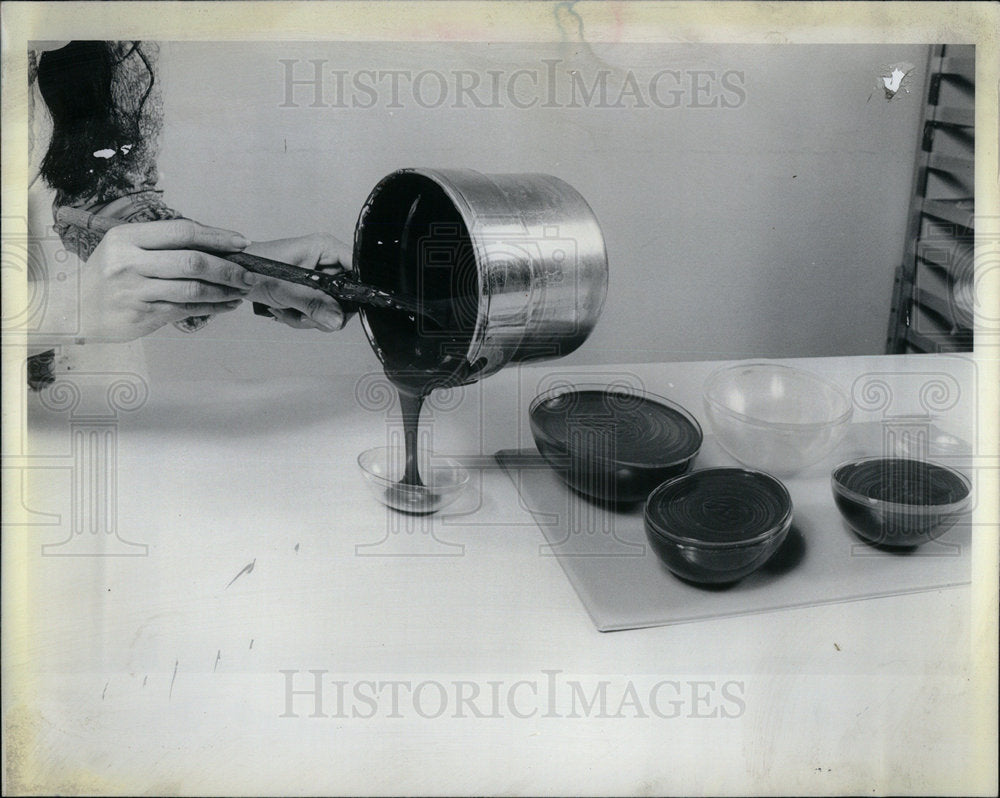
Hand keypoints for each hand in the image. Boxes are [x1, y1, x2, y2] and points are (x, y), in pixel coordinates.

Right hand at [77, 219, 254, 342]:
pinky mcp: (144, 315)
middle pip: (193, 262)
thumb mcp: (124, 248)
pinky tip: (228, 304)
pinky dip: (213, 307)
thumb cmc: (109, 276)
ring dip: (225, 290)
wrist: (75, 310)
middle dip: (228, 268)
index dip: (217, 236)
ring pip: (194, 289)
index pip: (182, 231)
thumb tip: (215, 243)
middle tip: (250, 273)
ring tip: (243, 289)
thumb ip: (162, 245)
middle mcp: (130, 262)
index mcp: (127, 237)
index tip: (241, 242)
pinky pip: (188, 310)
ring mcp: (136, 291)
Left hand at [243, 233, 352, 331]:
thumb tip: (337, 319)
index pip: (358, 268)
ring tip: (290, 310)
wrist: (235, 278)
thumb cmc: (254, 268)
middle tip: (307, 314)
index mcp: (325, 249)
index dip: (357, 289)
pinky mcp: (313, 293)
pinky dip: (303, 318)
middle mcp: (326, 263)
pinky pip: (321, 314)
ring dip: (311, 317)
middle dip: (326, 311)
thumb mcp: (286, 288)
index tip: (345, 306)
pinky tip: (287, 311)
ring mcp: (320, 279)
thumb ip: (313, 304)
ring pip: (334, 309)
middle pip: (348, 295)